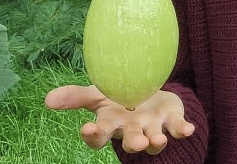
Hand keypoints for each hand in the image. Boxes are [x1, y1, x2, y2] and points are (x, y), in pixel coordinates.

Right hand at [45, 85, 194, 154]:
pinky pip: (177, 128)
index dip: (93, 135)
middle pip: (130, 140)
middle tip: (135, 144)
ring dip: (156, 141)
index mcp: (111, 123)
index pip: (99, 136)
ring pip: (154, 139)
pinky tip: (189, 130)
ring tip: (157, 140)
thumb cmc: (117, 97)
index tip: (87, 129)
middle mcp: (132, 130)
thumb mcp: (96, 94)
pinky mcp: (171, 120)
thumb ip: (74, 97)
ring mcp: (153, 126)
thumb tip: (47, 99)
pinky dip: (183, 129)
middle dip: (133, 143)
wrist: (148, 93)